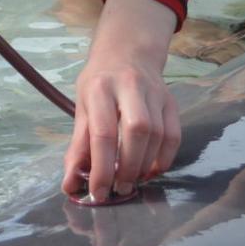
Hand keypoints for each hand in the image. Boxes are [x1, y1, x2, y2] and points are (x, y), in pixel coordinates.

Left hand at [62, 0, 180, 200]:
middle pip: (136, 130)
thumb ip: (78, 148)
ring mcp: (155, 92)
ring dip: (145, 165)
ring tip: (131, 181)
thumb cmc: (99, 85)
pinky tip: (151, 170)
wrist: (127, 52)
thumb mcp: (82, 109)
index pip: (103, 133)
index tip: (98, 192)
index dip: (101, 168)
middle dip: (128, 167)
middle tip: (119, 188)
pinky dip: (164, 158)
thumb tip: (70, 185)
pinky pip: (174, 135)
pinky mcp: (171, 101)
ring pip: (158, 134)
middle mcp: (130, 86)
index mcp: (100, 89)